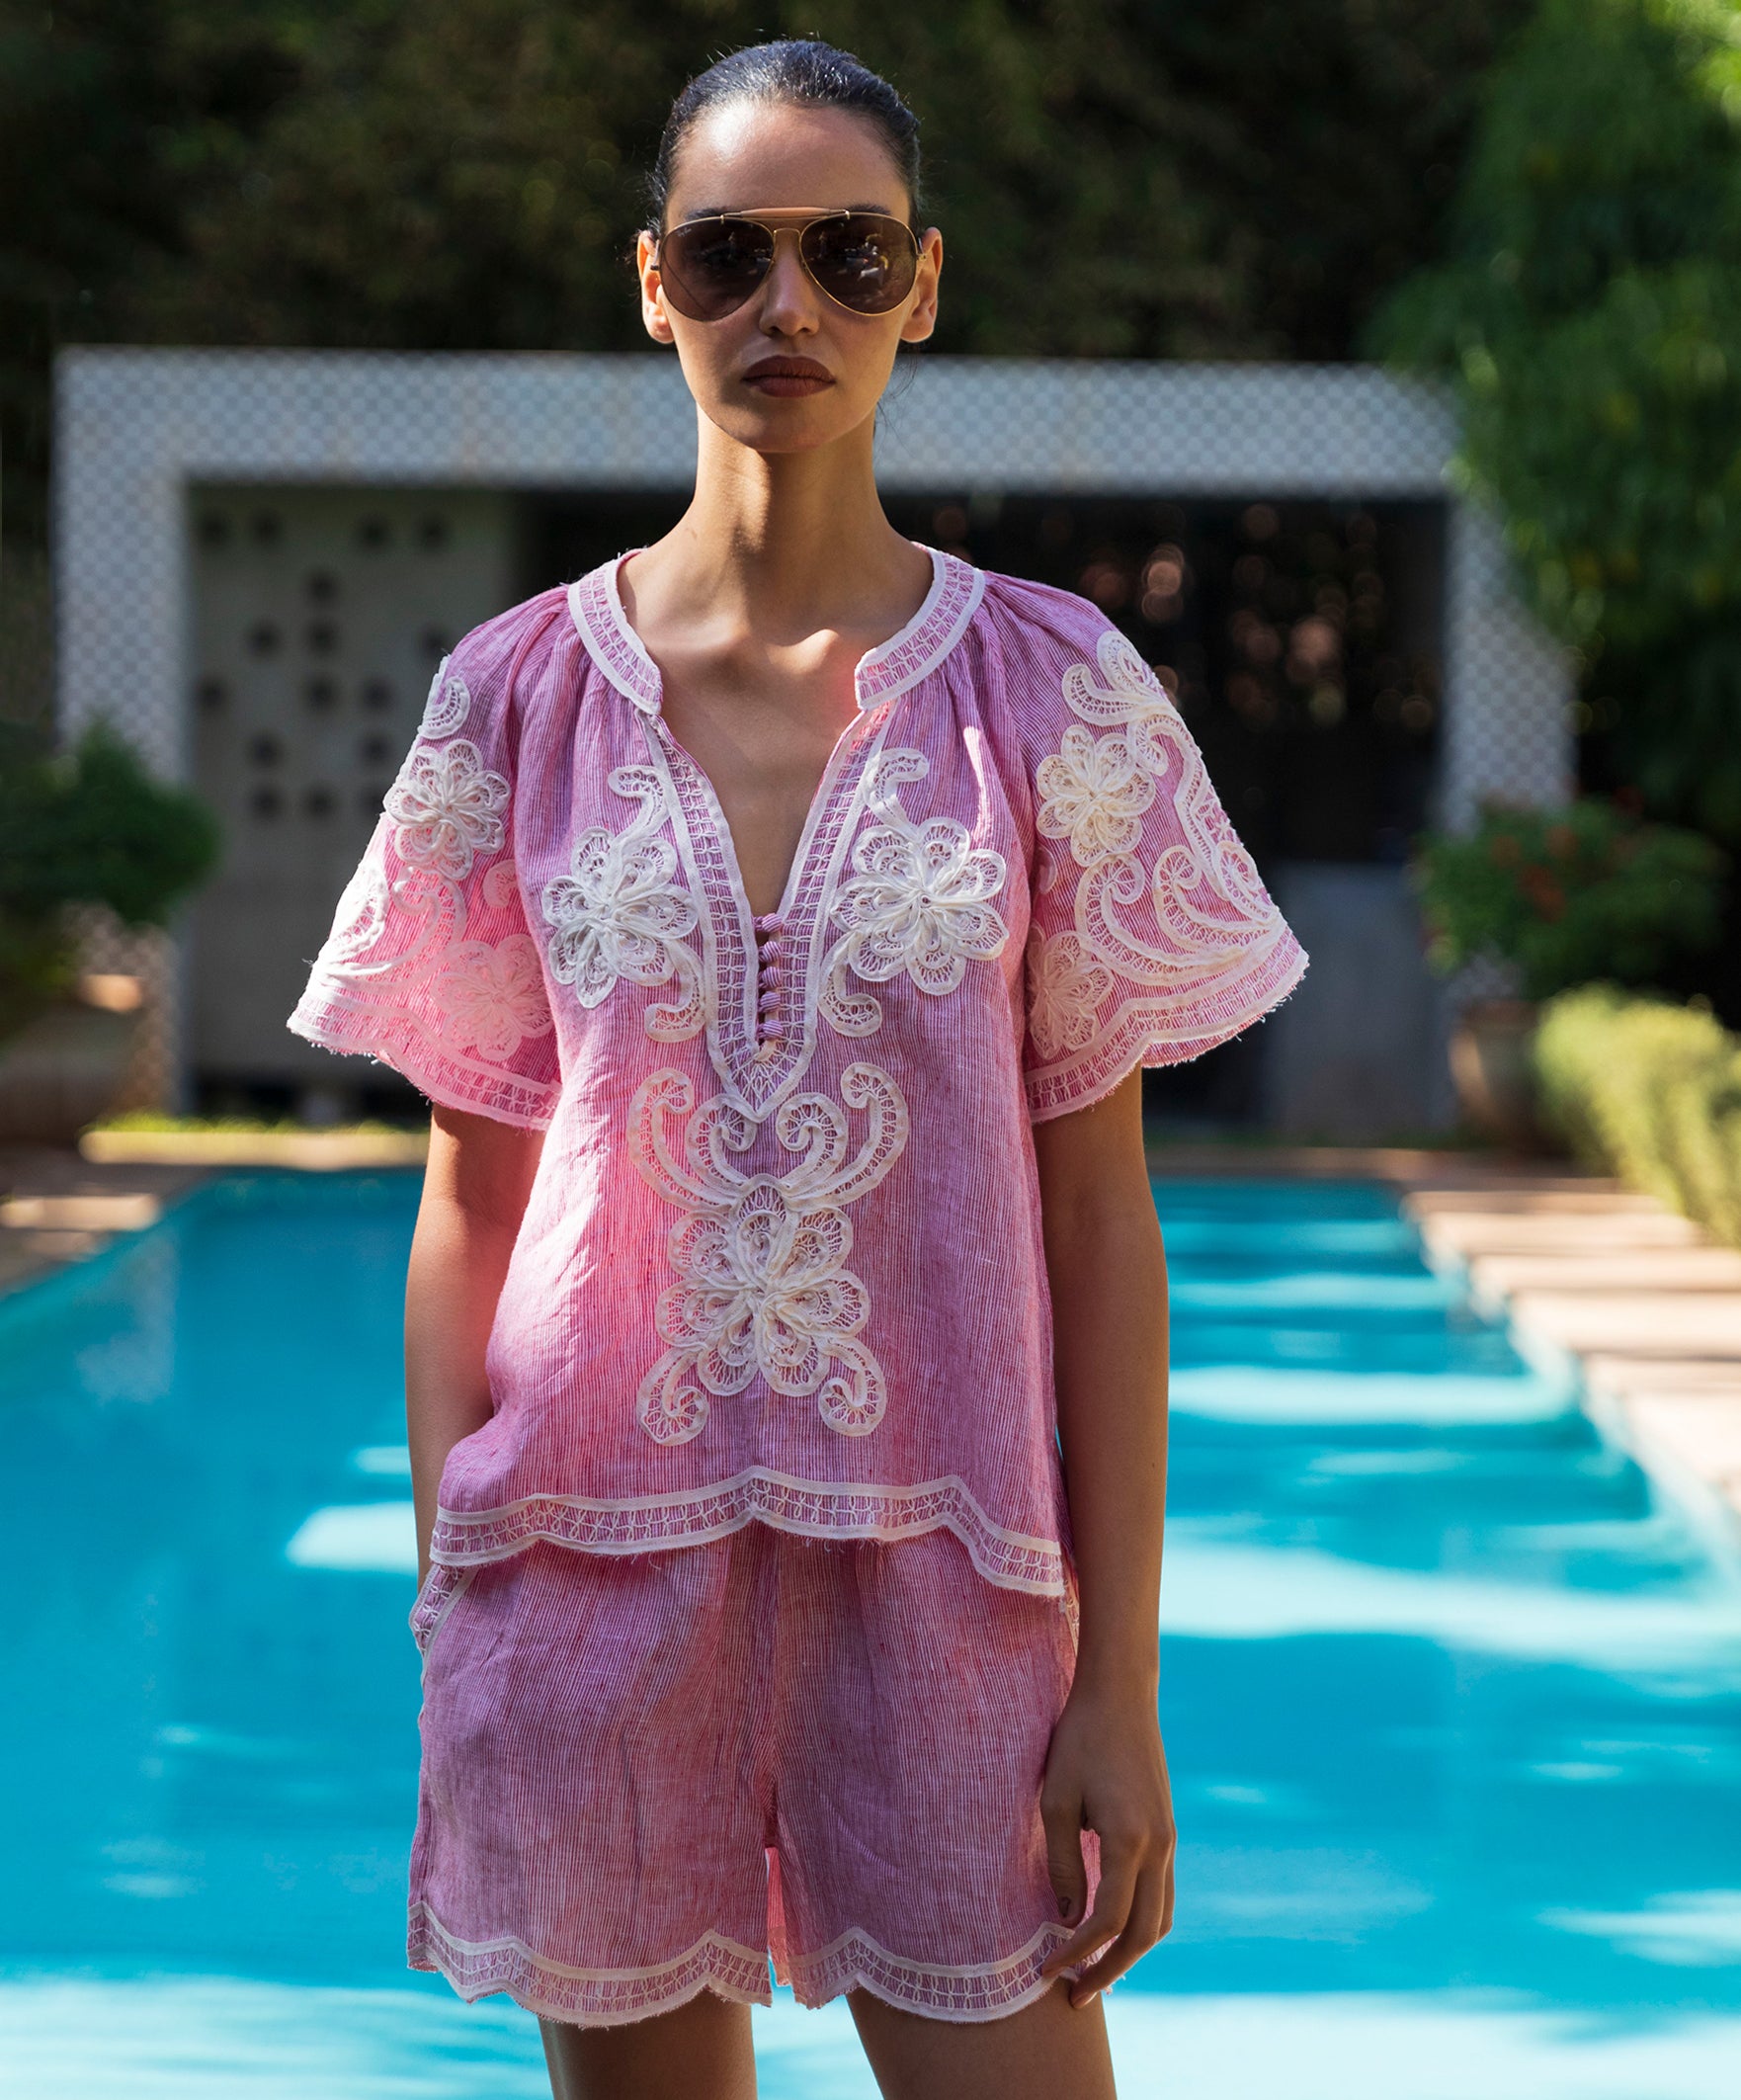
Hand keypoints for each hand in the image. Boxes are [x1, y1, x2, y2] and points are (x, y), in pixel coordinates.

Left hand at [1037, 1677, 1175, 2007]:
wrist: (1121, 1694)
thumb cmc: (1080, 1740)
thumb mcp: (1056, 1800)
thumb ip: (1064, 1864)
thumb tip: (1067, 1921)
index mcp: (1131, 1840)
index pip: (1108, 1921)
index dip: (1077, 1954)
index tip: (1047, 1971)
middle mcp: (1160, 1846)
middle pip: (1144, 1933)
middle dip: (1110, 1970)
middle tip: (1074, 1996)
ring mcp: (1170, 1839)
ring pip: (1161, 1918)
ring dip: (1131, 1952)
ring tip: (1095, 1973)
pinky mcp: (1168, 1829)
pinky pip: (1162, 1893)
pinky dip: (1142, 1922)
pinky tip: (1113, 1929)